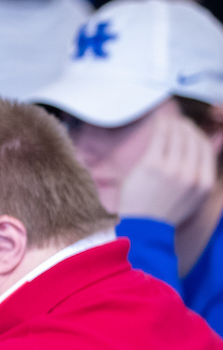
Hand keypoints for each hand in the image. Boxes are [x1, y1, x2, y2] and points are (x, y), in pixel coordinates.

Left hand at [119, 111, 216, 225]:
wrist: (143, 228)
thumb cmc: (163, 212)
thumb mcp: (192, 197)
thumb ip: (197, 176)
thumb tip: (199, 152)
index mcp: (204, 183)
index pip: (206, 149)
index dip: (199, 135)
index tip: (192, 130)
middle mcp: (191, 175)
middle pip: (193, 140)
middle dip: (187, 127)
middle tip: (179, 122)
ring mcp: (172, 169)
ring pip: (178, 136)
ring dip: (174, 124)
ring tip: (168, 121)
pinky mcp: (152, 165)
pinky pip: (160, 137)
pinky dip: (162, 126)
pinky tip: (159, 122)